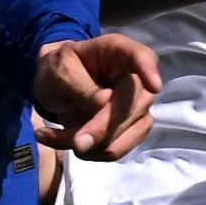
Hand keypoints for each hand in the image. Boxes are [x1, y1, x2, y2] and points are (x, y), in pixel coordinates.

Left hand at [29, 31, 160, 158]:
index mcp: (119, 52)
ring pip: (123, 136)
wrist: (56, 83)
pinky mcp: (129, 131)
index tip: (154, 86)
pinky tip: (56, 139)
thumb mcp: (60, 69)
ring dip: (87, 145)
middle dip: (100, 129)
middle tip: (68, 139)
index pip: (142, 56)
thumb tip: (104, 103)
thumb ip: (79, 84)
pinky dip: (84, 152)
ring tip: (51, 135)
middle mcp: (135, 79)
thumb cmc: (61, 68)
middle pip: (131, 109)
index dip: (149, 71)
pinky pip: (112, 150)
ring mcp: (137, 107)